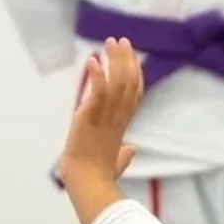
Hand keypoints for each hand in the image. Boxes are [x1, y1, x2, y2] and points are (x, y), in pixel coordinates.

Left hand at [59, 36, 144, 223]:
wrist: (88, 182)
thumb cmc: (99, 175)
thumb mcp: (116, 162)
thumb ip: (124, 155)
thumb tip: (132, 151)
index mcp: (123, 125)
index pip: (135, 95)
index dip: (136, 75)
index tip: (133, 59)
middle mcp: (118, 117)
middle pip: (128, 83)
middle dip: (127, 60)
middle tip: (122, 41)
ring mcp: (106, 117)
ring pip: (117, 83)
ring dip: (114, 60)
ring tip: (110, 42)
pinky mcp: (91, 117)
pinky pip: (98, 92)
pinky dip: (97, 76)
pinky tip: (92, 61)